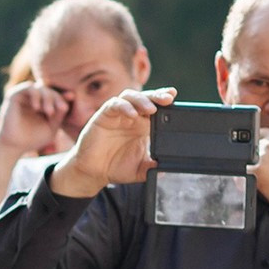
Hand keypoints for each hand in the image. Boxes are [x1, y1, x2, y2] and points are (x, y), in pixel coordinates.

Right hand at [0, 82, 68, 156]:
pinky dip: (35, 95)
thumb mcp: (51, 128)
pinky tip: (37, 108)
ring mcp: (23, 97)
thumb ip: (59, 116)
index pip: (55, 95)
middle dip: (57, 99)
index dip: (64, 95)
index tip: (72, 97)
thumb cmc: (32, 139)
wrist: (14, 147)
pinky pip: (28, 87)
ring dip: (48, 97)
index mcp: (42, 105)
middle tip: (61, 109)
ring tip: (49, 111)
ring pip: (40, 87)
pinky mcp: (14, 96)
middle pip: (49, 90)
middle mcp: (33, 99)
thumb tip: (66, 103)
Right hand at [51, 88, 175, 198]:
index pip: (156, 107)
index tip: (174, 98)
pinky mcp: (103, 116)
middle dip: (158, 96)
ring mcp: (117, 115)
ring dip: (142, 99)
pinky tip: (132, 114)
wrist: (94, 173)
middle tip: (168, 99)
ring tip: (152, 109)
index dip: (164, 100)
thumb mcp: (140, 170)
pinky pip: (114, 105)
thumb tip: (167, 168)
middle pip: (146, 98)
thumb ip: (153, 168)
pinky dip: (124, 107)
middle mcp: (131, 117)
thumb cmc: (116, 168)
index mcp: (143, 126)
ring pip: (130, 97)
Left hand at [250, 128, 268, 215]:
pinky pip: (240, 172)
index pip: (256, 133)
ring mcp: (261, 157)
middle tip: (262, 168)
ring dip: (246, 166)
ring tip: (262, 177)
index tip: (259, 154)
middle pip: (248, 145)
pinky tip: (255, 184)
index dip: (256, 144)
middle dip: (250, 155)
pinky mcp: (256, 171)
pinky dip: (243, 179)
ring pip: (243, 158)